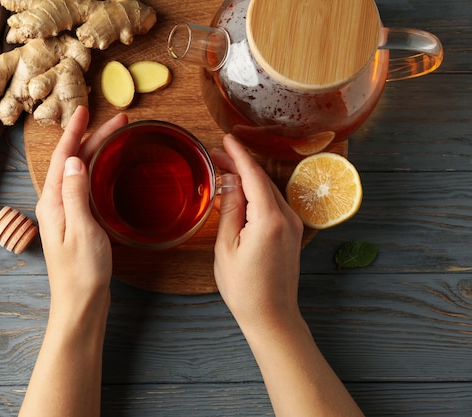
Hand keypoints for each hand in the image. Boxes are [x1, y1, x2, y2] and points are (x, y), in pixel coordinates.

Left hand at [20, 107, 127, 416]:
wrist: (81, 303)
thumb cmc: (81, 272)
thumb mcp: (81, 228)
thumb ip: (76, 193)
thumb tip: (74, 159)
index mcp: (53, 201)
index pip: (62, 157)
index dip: (75, 131)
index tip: (85, 109)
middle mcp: (56, 203)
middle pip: (73, 160)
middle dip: (92, 136)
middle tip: (118, 119)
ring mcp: (66, 213)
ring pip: (80, 171)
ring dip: (96, 150)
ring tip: (116, 135)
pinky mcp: (77, 222)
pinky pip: (86, 185)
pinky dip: (98, 169)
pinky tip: (108, 168)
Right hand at [210, 134, 303, 329]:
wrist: (272, 316)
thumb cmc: (245, 288)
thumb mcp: (226, 247)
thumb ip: (230, 211)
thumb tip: (229, 183)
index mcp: (269, 219)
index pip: (253, 176)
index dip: (239, 155)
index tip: (227, 138)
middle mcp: (287, 218)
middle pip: (261, 180)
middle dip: (239, 166)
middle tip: (215, 156)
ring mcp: (293, 225)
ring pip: (268, 191)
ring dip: (247, 180)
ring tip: (222, 172)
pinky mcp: (292, 234)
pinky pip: (273, 205)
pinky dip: (255, 195)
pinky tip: (238, 195)